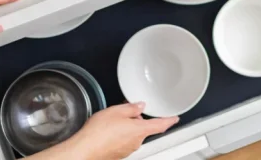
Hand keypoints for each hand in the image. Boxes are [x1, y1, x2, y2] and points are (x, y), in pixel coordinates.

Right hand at [33, 103, 178, 159]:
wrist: (85, 150)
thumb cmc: (99, 132)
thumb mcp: (116, 111)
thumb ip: (131, 108)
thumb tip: (140, 106)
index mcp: (140, 130)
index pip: (161, 125)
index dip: (169, 120)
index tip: (175, 118)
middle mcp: (136, 142)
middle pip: (143, 129)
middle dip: (137, 121)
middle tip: (125, 113)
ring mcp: (127, 150)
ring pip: (132, 135)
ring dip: (126, 128)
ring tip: (112, 122)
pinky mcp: (119, 154)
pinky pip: (123, 142)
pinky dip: (118, 136)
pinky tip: (107, 132)